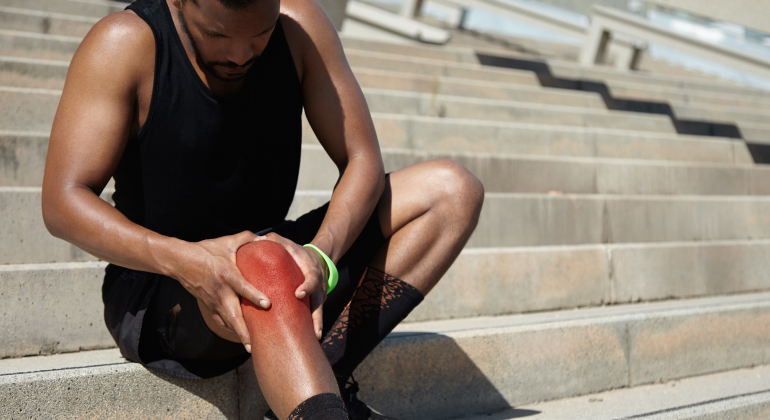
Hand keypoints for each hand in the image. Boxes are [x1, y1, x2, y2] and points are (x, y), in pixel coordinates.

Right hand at [172, 231, 270, 352]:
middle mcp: (220, 291)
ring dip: (239, 335)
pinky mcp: (208, 306)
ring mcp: (213, 301)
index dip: (254, 296)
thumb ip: (247, 238)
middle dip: (244, 331)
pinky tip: (241, 337)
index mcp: (227, 274)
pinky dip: (231, 329)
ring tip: (252, 348)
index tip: (267, 304)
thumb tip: (266, 238)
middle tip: (255, 344)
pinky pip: (221, 321)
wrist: (180, 261)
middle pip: (233, 315)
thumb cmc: (206, 250)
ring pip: (227, 322)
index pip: (242, 287)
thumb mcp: (227, 241)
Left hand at [257, 232, 327, 339]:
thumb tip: (260, 239)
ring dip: (316, 326)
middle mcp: (319, 285)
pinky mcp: (316, 303)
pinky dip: (311, 327)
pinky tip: (305, 340)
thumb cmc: (297, 253)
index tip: (298, 294)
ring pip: (319, 312)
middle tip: (313, 331)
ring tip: (313, 340)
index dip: (307, 287)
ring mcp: (320, 295)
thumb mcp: (289, 244)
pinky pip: (314, 315)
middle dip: (317, 317)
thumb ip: (275, 241)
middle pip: (320, 302)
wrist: (317, 259)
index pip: (312, 278)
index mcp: (312, 270)